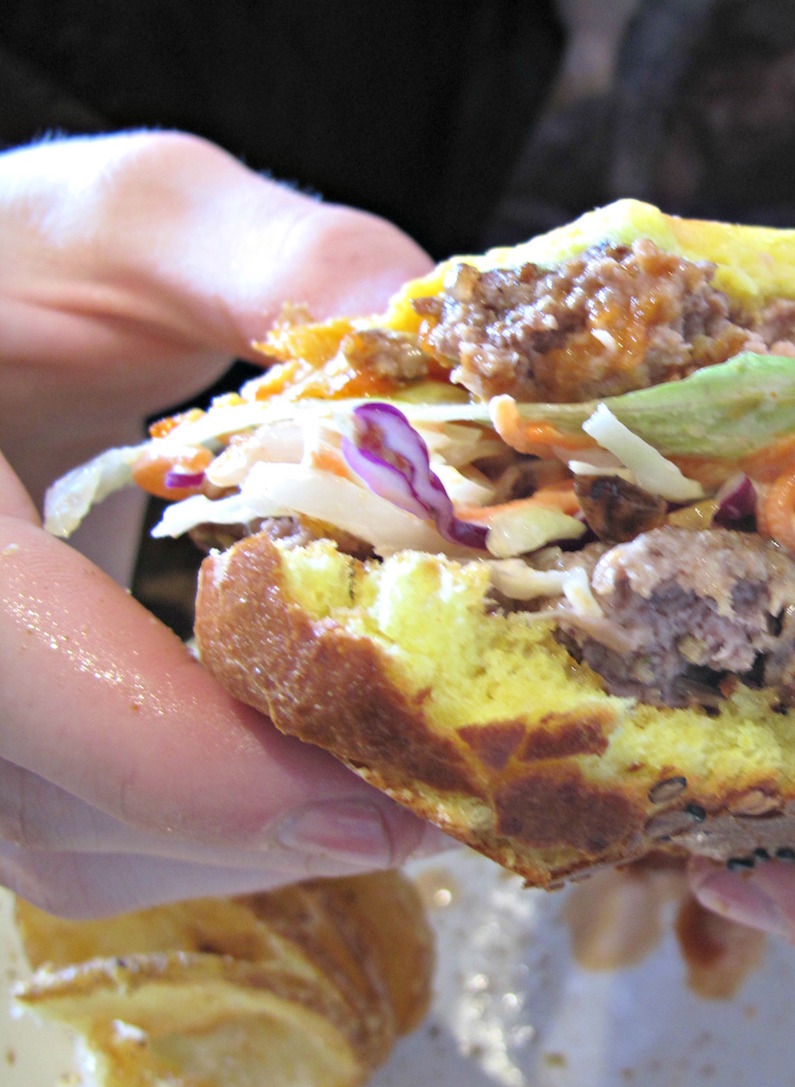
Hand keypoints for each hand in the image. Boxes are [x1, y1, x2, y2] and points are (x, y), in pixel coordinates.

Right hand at [0, 131, 444, 916]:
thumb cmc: (20, 258)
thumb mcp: (140, 219)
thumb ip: (281, 263)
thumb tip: (442, 343)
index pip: (15, 672)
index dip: (194, 764)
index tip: (377, 791)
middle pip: (59, 812)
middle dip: (266, 818)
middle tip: (442, 789)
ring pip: (70, 848)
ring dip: (253, 837)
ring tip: (400, 776)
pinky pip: (77, 833)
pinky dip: (210, 823)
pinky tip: (309, 761)